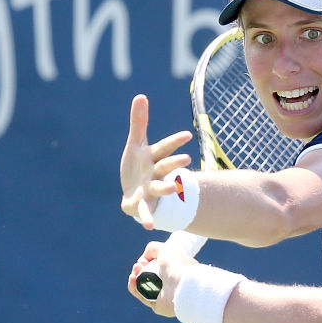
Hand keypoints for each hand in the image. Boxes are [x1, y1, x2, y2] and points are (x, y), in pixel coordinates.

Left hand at [119, 94, 193, 228]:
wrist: (134, 194)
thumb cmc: (137, 168)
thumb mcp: (136, 145)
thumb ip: (139, 122)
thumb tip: (140, 96)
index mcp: (154, 158)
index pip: (165, 148)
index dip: (175, 142)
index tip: (187, 135)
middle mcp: (156, 174)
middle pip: (165, 167)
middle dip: (175, 163)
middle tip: (186, 158)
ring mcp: (150, 190)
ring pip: (160, 188)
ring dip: (167, 188)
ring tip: (173, 188)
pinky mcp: (142, 204)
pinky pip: (146, 211)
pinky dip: (147, 218)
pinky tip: (148, 226)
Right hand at [126, 240, 197, 316]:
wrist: (182, 286)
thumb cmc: (177, 266)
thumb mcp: (165, 249)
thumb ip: (153, 248)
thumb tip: (144, 259)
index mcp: (177, 269)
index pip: (160, 265)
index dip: (148, 261)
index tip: (145, 259)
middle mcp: (171, 282)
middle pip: (149, 275)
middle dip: (140, 268)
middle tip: (138, 266)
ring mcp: (165, 295)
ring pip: (144, 285)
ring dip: (136, 276)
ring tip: (135, 271)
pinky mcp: (158, 305)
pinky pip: (142, 296)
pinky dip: (134, 287)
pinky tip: (132, 278)